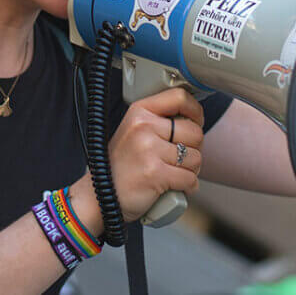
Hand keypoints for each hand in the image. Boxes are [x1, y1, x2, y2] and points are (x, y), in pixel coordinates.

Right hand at [107, 88, 204, 221]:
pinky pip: (190, 178)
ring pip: (196, 157)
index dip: (196, 112)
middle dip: (193, 149)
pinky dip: (188, 186)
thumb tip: (195, 118)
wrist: (100, 197)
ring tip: (174, 173)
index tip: (195, 123)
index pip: (180, 98)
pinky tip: (175, 187)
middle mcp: (143, 126)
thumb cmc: (122, 167)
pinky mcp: (155, 173)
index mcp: (140, 112)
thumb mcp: (135, 132)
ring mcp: (148, 149)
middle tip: (179, 159)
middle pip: (195, 132)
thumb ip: (160, 122)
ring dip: (191, 170)